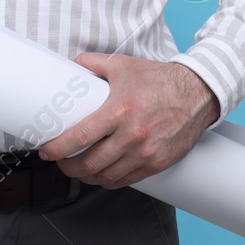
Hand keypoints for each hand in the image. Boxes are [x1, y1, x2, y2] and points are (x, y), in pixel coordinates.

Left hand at [38, 54, 219, 188]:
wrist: (196, 94)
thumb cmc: (159, 80)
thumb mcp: (122, 66)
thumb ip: (93, 64)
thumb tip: (72, 65)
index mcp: (120, 110)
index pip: (81, 137)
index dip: (59, 148)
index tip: (47, 151)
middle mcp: (132, 135)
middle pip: (90, 163)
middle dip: (68, 167)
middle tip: (60, 162)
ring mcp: (145, 152)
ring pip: (106, 176)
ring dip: (87, 177)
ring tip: (77, 170)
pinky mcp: (157, 163)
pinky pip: (126, 180)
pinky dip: (109, 181)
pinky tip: (101, 175)